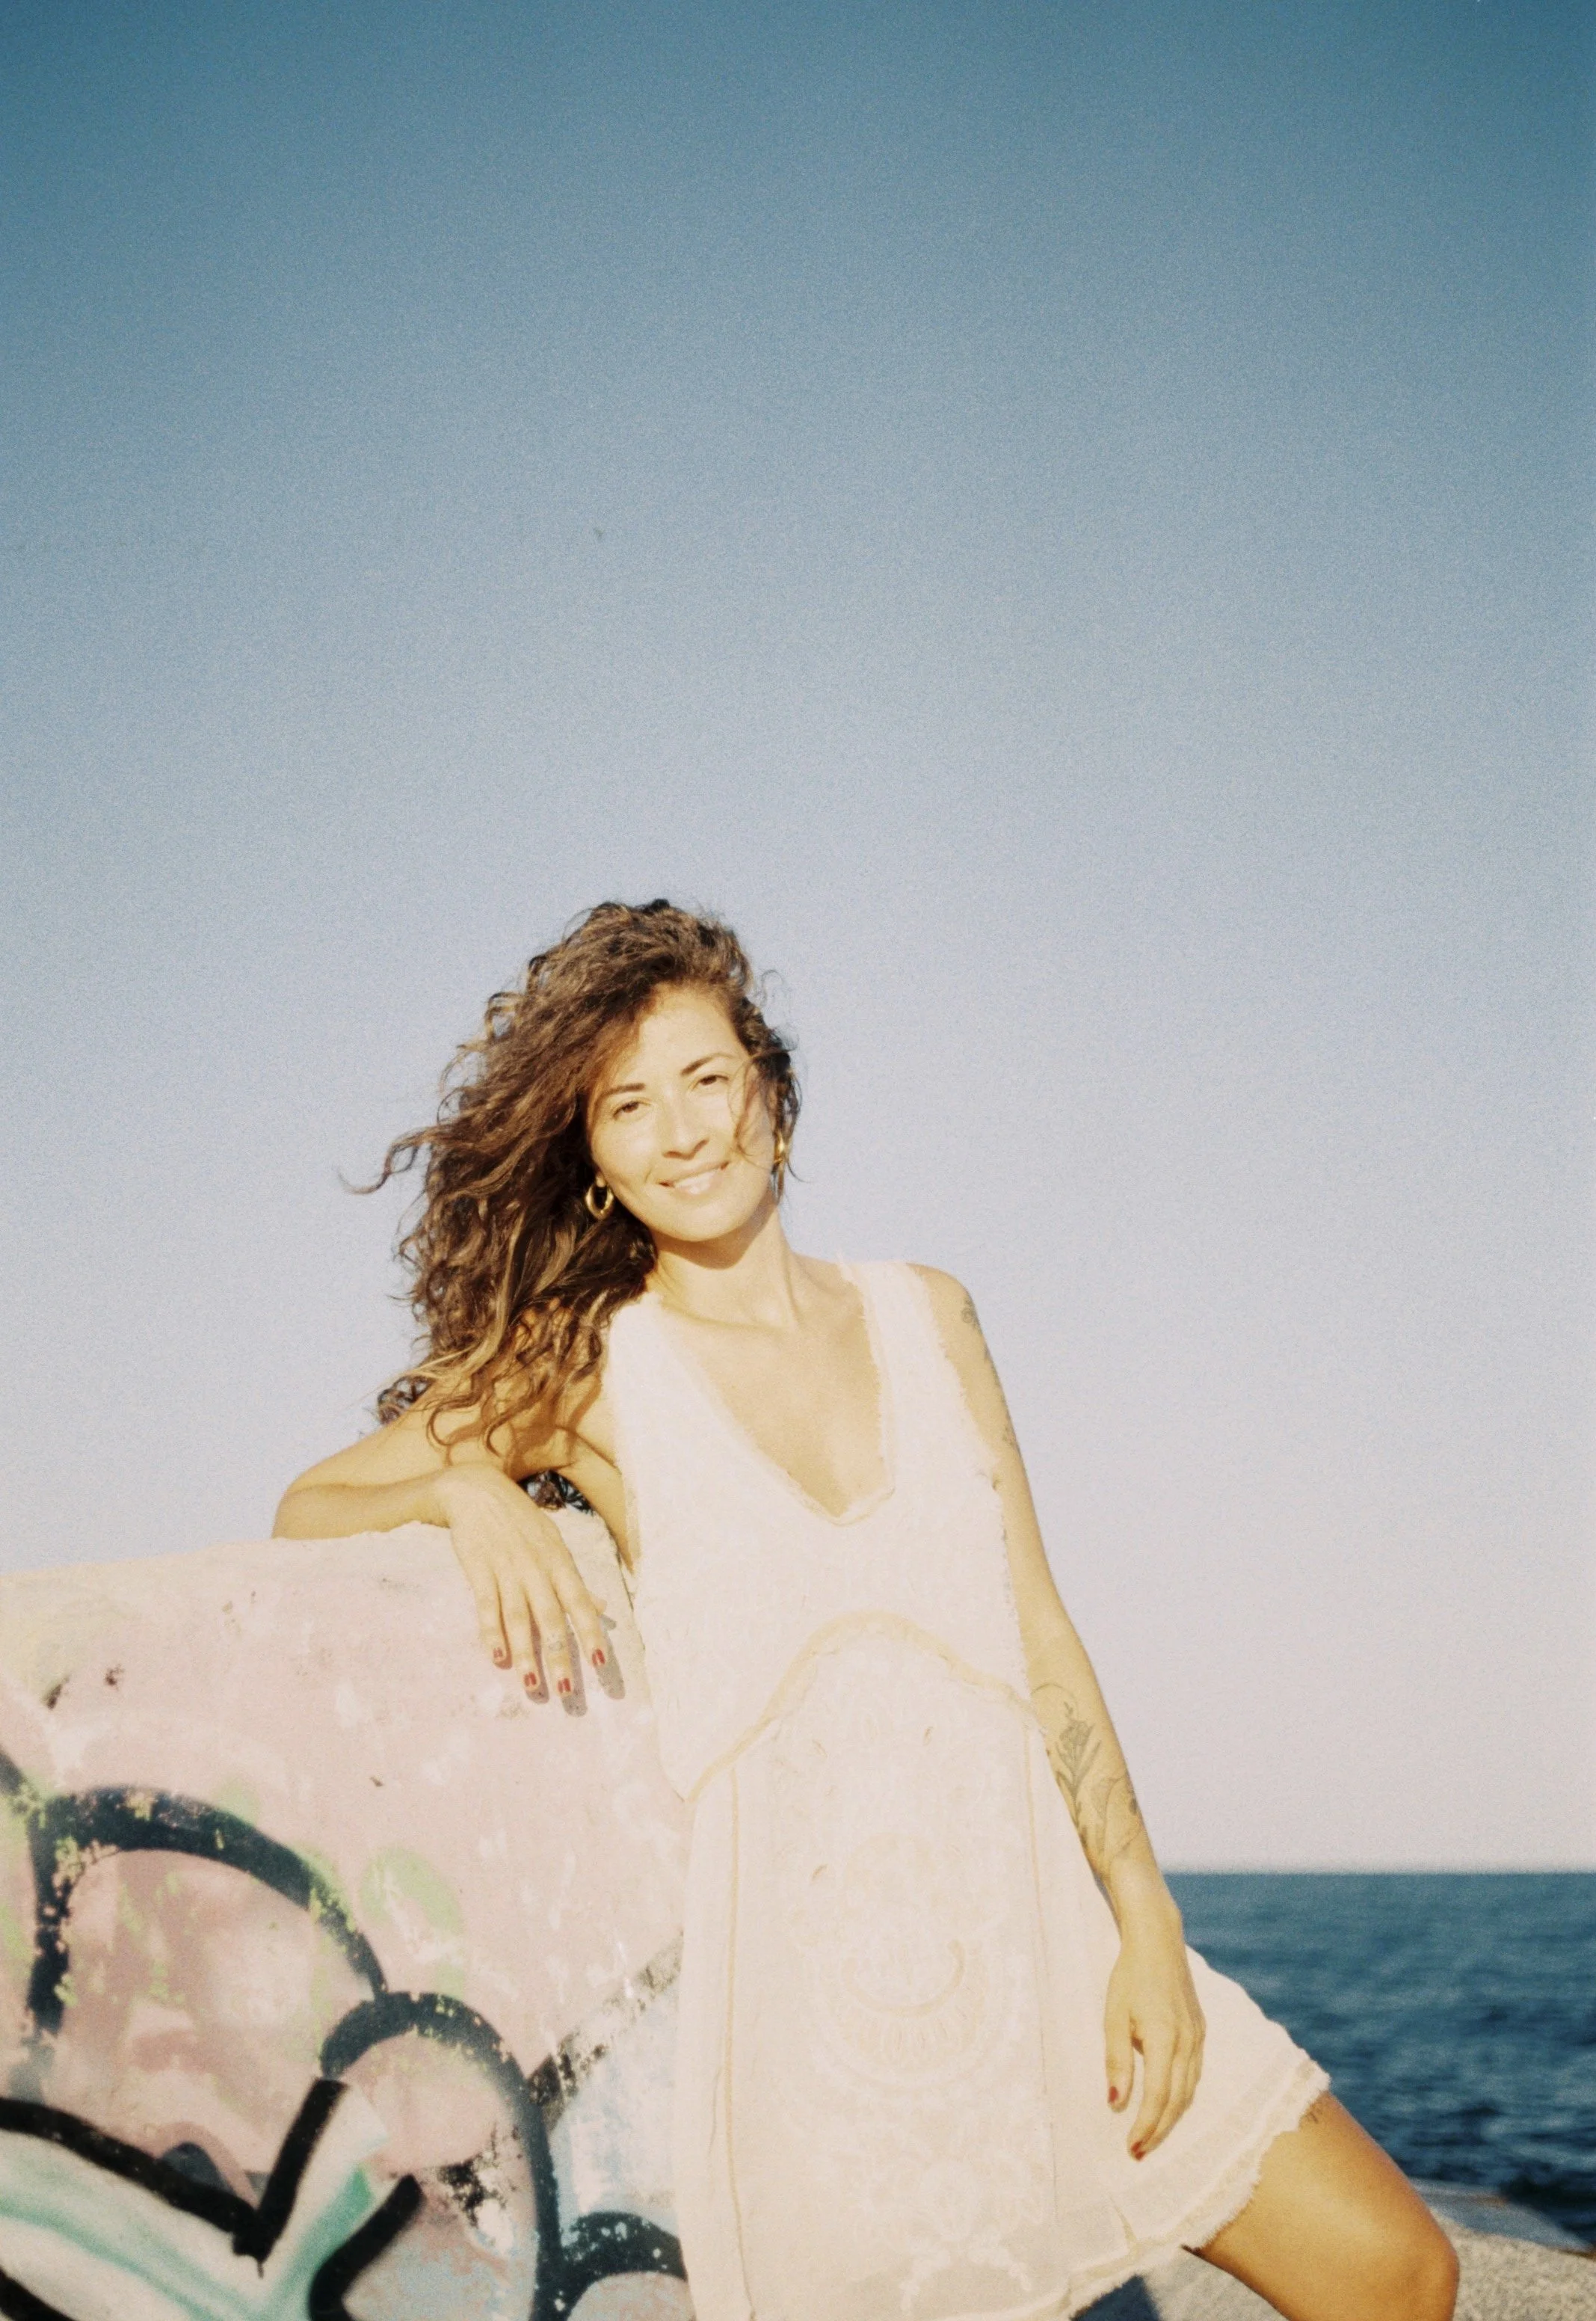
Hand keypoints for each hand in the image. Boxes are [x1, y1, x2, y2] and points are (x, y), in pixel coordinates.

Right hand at [434, 1466, 608, 1701]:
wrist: (478, 1490)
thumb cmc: (521, 1521)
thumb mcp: (554, 1544)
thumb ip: (574, 1580)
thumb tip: (602, 1607)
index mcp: (559, 1562)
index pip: (579, 1603)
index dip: (590, 1633)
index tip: (601, 1663)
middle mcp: (537, 1568)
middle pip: (550, 1617)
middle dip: (559, 1655)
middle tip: (566, 1692)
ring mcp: (507, 1570)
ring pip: (519, 1618)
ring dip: (525, 1653)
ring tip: (532, 1685)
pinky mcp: (479, 1570)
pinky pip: (487, 1606)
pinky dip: (491, 1632)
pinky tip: (497, 1658)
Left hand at [1104, 1903, 1205, 2159]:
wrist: (1158, 1941)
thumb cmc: (1129, 1976)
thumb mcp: (1113, 2016)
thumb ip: (1116, 2060)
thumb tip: (1115, 2103)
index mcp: (1165, 2037)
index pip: (1158, 2095)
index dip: (1146, 2125)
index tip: (1132, 2148)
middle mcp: (1189, 2042)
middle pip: (1178, 2100)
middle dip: (1159, 2130)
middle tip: (1139, 2153)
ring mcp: (1198, 2037)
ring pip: (1190, 2090)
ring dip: (1171, 2117)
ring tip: (1150, 2136)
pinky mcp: (1200, 2031)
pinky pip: (1194, 2074)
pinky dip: (1181, 2095)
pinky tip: (1168, 2104)